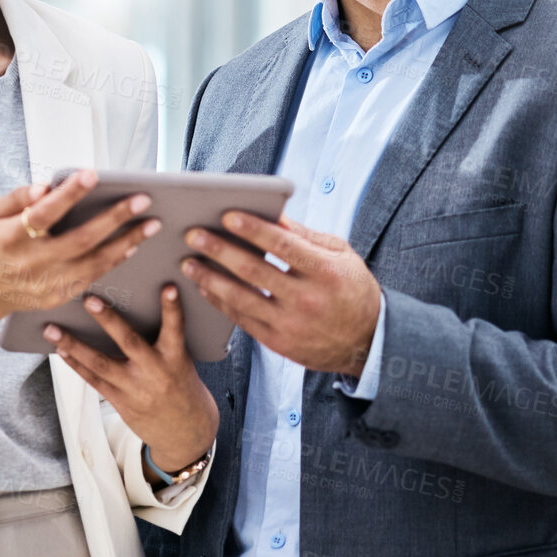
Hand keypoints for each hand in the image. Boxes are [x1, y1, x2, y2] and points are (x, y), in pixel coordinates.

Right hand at [0, 169, 159, 367]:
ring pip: (94, 263)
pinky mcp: (57, 297)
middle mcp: (31, 263)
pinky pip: (92, 277)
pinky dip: (114, 261)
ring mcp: (46, 284)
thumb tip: (47, 187)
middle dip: (115, 218)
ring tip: (151, 224)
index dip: (69, 194)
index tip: (93, 174)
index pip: (44, 213)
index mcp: (12, 238)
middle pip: (80, 240)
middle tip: (143, 199)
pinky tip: (132, 246)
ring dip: (126, 242)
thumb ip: (18, 197)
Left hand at [43, 285, 217, 475]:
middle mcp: (154, 373)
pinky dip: (75, 364)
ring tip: (51, 329)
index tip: (168, 287)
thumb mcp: (181, 361)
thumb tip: (134, 308)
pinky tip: (60, 350)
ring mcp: (135, 389)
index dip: (172, 309)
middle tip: (90, 299)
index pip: (176, 330)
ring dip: (73, 345)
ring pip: (100, 364)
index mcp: (175, 359)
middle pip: (129, 342)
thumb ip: (163, 339)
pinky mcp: (120, 402)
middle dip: (109, 320)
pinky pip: (94, 381)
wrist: (186, 430)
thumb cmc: (181, 384)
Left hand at [181, 213, 380, 374]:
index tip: (226, 215)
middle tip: (193, 235)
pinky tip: (206, 287)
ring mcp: (291, 324)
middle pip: (254, 271)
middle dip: (219, 250)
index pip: (282, 245)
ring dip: (210, 278)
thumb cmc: (352, 289)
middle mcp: (307, 299)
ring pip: (241, 298)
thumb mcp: (340, 255)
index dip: (252, 229)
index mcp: (325, 271)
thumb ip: (305, 236)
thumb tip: (272, 214)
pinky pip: (242, 320)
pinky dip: (220, 302)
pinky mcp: (279, 343)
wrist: (368, 341)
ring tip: (188, 263)